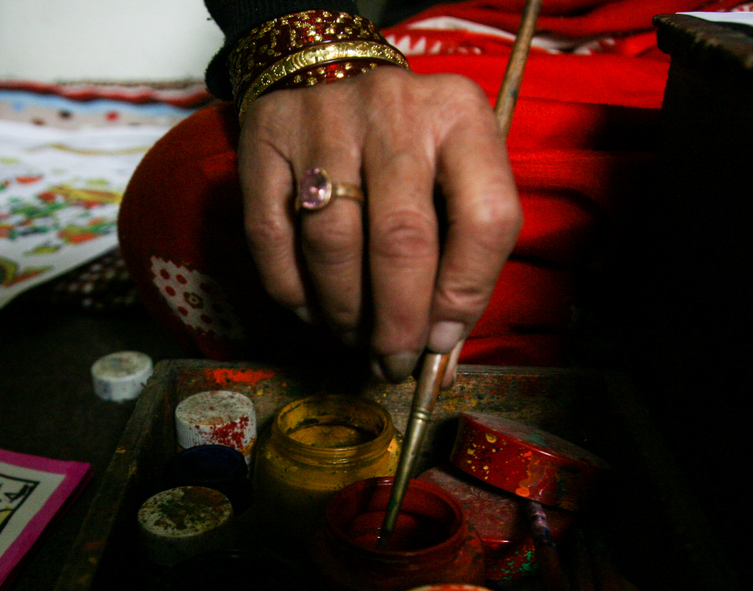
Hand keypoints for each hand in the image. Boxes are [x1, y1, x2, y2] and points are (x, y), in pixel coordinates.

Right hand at [238, 66, 520, 382]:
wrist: (321, 66)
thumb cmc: (401, 143)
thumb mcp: (450, 175)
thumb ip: (458, 255)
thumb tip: (440, 351)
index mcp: (460, 115)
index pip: (486, 217)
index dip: (465, 294)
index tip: (442, 338)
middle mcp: (394, 109)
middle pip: (402, 239)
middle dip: (398, 321)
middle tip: (391, 361)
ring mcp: (324, 120)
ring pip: (332, 244)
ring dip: (343, 312)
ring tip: (352, 335)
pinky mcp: (266, 139)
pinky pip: (272, 239)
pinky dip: (293, 291)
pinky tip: (312, 308)